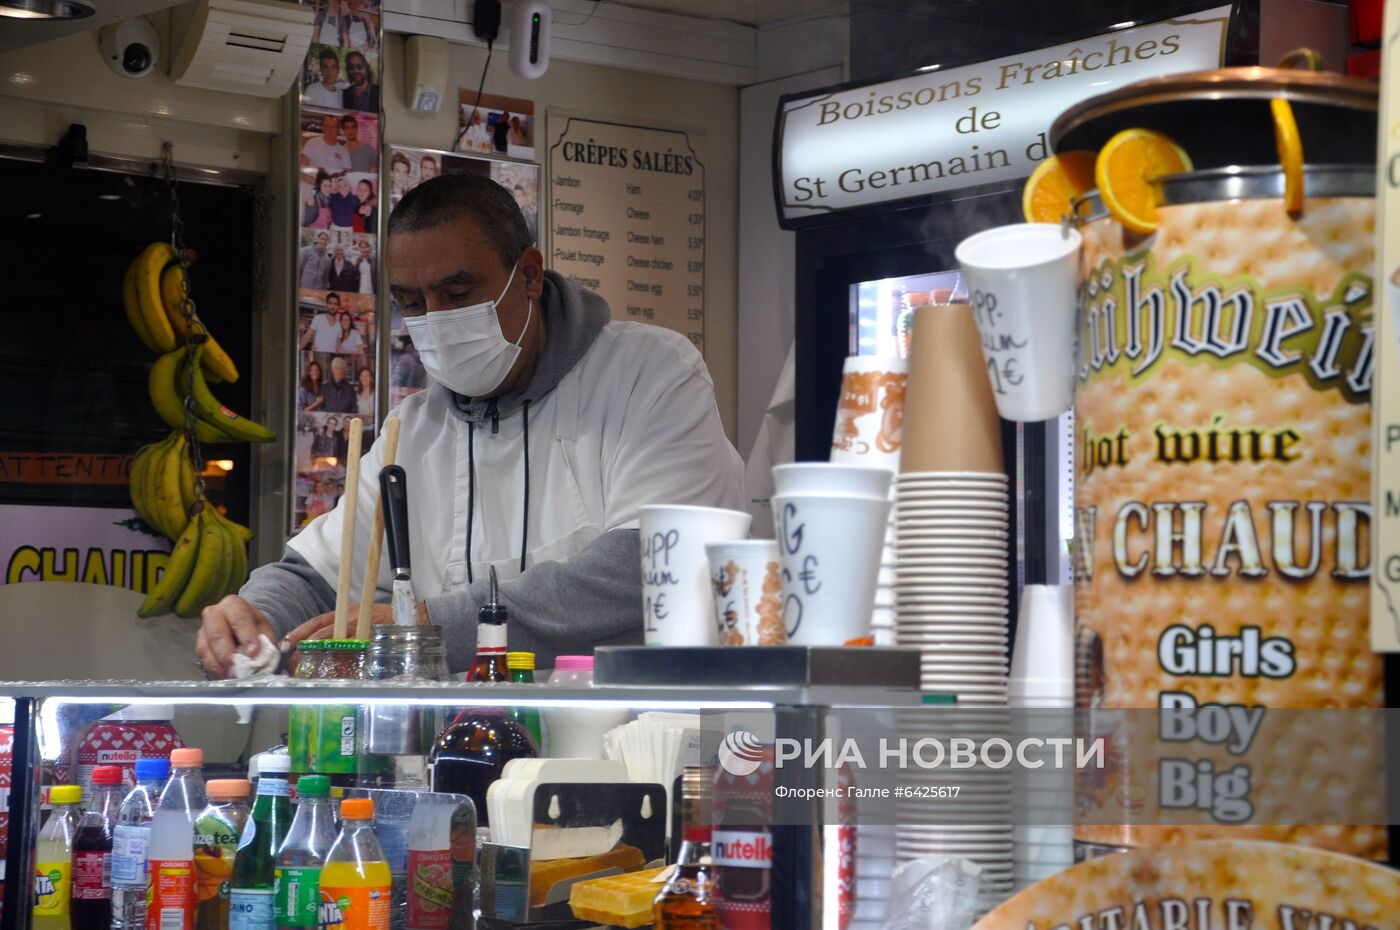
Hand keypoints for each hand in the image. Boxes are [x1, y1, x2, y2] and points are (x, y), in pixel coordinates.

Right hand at [196, 596, 279, 679]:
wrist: (241, 627)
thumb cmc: (254, 628)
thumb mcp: (265, 630)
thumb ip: (269, 642)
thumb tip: (274, 656)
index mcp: (234, 605)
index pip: (239, 617)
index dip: (246, 635)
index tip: (254, 653)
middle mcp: (214, 614)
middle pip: (217, 634)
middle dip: (228, 654)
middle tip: (238, 670)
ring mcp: (203, 631)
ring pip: (206, 649)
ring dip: (220, 667)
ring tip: (233, 678)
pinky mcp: (199, 646)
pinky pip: (203, 660)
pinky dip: (215, 672)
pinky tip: (225, 679)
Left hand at [283, 602, 428, 669]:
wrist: (413, 618)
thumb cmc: (386, 619)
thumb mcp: (361, 616)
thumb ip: (343, 627)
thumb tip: (318, 642)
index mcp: (346, 611)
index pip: (316, 621)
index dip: (299, 632)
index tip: (285, 643)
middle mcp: (350, 618)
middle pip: (320, 633)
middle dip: (302, 648)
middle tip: (290, 663)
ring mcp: (360, 630)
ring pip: (332, 644)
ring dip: (316, 658)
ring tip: (303, 670)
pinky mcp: (370, 641)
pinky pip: (350, 656)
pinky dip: (338, 666)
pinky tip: (329, 675)